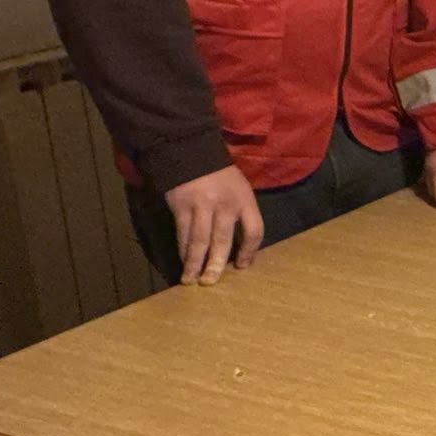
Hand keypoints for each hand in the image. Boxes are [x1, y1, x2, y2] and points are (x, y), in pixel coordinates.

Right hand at [163, 165, 264, 284]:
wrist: (191, 153)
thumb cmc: (220, 176)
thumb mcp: (240, 188)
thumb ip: (241, 213)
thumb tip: (240, 247)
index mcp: (245, 200)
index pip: (255, 230)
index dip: (250, 251)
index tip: (242, 266)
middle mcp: (225, 204)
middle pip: (223, 240)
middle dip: (216, 264)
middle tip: (211, 282)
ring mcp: (201, 206)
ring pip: (199, 241)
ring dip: (194, 263)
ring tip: (191, 280)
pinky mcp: (181, 207)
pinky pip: (183, 234)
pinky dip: (183, 249)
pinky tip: (183, 260)